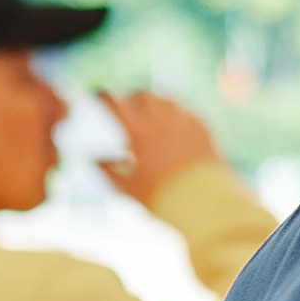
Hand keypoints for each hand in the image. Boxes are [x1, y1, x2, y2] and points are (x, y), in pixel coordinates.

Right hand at [97, 89, 223, 212]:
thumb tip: (94, 158)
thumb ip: (107, 170)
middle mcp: (162, 120)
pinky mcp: (203, 128)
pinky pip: (186, 112)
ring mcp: (185, 121)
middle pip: (142, 96)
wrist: (205, 205)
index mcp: (139, 132)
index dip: (103, 97)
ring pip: (165, 100)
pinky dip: (175, 115)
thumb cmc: (162, 199)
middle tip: (127, 109)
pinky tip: (173, 127)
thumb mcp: (128, 188)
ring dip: (154, 105)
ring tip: (150, 116)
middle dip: (131, 100)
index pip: (114, 102)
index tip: (98, 96)